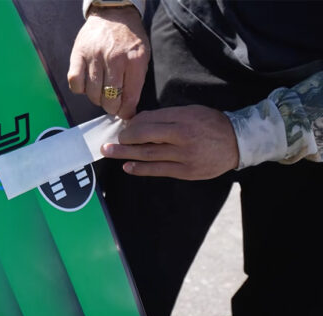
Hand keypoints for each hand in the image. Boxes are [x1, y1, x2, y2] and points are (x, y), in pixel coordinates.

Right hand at [67, 6, 149, 118]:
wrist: (113, 14)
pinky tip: (87, 84)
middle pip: (110, 99)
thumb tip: (128, 110)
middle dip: (112, 107)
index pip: (130, 97)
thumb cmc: (129, 39)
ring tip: (101, 92)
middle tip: (113, 104)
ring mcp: (94, 56)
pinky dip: (80, 88)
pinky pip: (75, 83)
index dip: (127, 111)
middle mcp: (114, 59)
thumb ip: (137, 82)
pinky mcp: (78, 54)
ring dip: (97, 98)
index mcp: (134, 60)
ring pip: (92, 94)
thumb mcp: (142, 57)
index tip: (125, 114)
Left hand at [100, 105, 239, 179]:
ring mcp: (185, 156)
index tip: (123, 128)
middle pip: (146, 137)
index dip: (133, 125)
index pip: (150, 120)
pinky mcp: (186, 171)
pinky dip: (141, 168)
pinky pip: (158, 170)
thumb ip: (167, 117)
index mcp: (184, 118)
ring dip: (126, 154)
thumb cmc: (211, 124)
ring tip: (109, 153)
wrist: (238, 142)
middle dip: (124, 139)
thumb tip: (138, 121)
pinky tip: (127, 167)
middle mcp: (183, 136)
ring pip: (149, 154)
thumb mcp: (191, 112)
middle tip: (108, 142)